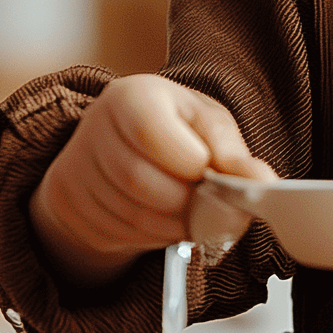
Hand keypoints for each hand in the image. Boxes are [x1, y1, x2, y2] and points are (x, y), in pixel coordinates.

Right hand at [30, 74, 274, 289]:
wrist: (117, 151)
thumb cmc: (171, 132)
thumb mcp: (206, 126)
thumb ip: (232, 154)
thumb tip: (262, 181)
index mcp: (132, 95)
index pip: (151, 131)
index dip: (187, 162)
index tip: (206, 171)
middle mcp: (96, 126)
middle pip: (139, 180)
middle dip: (183, 203)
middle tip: (206, 203)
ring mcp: (78, 166)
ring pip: (129, 213)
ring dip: (171, 225)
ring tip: (188, 211)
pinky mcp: (71, 203)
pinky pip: (116, 232)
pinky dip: (151, 237)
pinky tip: (162, 220)